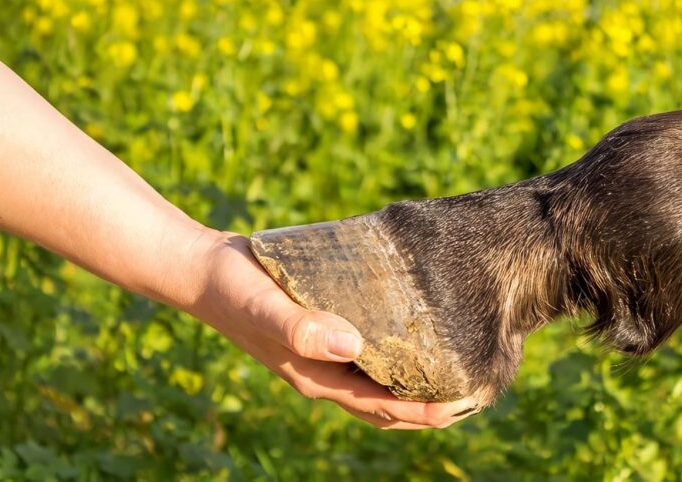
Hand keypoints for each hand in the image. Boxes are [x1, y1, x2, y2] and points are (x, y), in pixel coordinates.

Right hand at [186, 230, 479, 428]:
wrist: (206, 270)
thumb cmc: (234, 289)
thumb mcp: (266, 308)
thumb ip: (302, 328)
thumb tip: (352, 346)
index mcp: (316, 377)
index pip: (381, 406)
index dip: (423, 411)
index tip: (463, 404)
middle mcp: (324, 371)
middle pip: (386, 401)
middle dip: (429, 404)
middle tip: (475, 389)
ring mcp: (323, 352)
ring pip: (380, 377)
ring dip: (415, 379)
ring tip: (456, 363)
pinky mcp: (323, 327)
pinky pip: (368, 348)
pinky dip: (395, 349)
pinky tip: (414, 326)